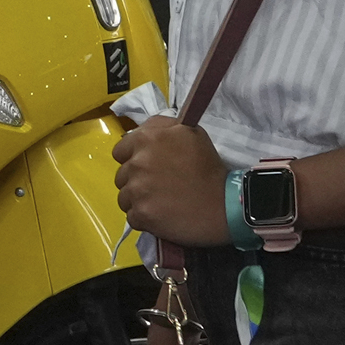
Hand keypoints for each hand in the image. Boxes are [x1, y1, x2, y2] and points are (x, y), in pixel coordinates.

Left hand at [114, 115, 232, 246]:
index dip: (132, 158)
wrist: (224, 204)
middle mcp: (137, 163)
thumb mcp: (190, 131)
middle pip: (122, 175)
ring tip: (161, 201)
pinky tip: (162, 215)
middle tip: (159, 185)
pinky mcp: (141, 214)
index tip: (148, 166)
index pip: (120, 151)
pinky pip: (132, 216)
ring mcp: (137, 191)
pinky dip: (144, 218)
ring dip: (139, 200)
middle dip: (136, 180)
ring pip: (124, 197)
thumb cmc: (208, 166)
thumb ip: (160, 127)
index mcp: (146, 139)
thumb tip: (142, 131)